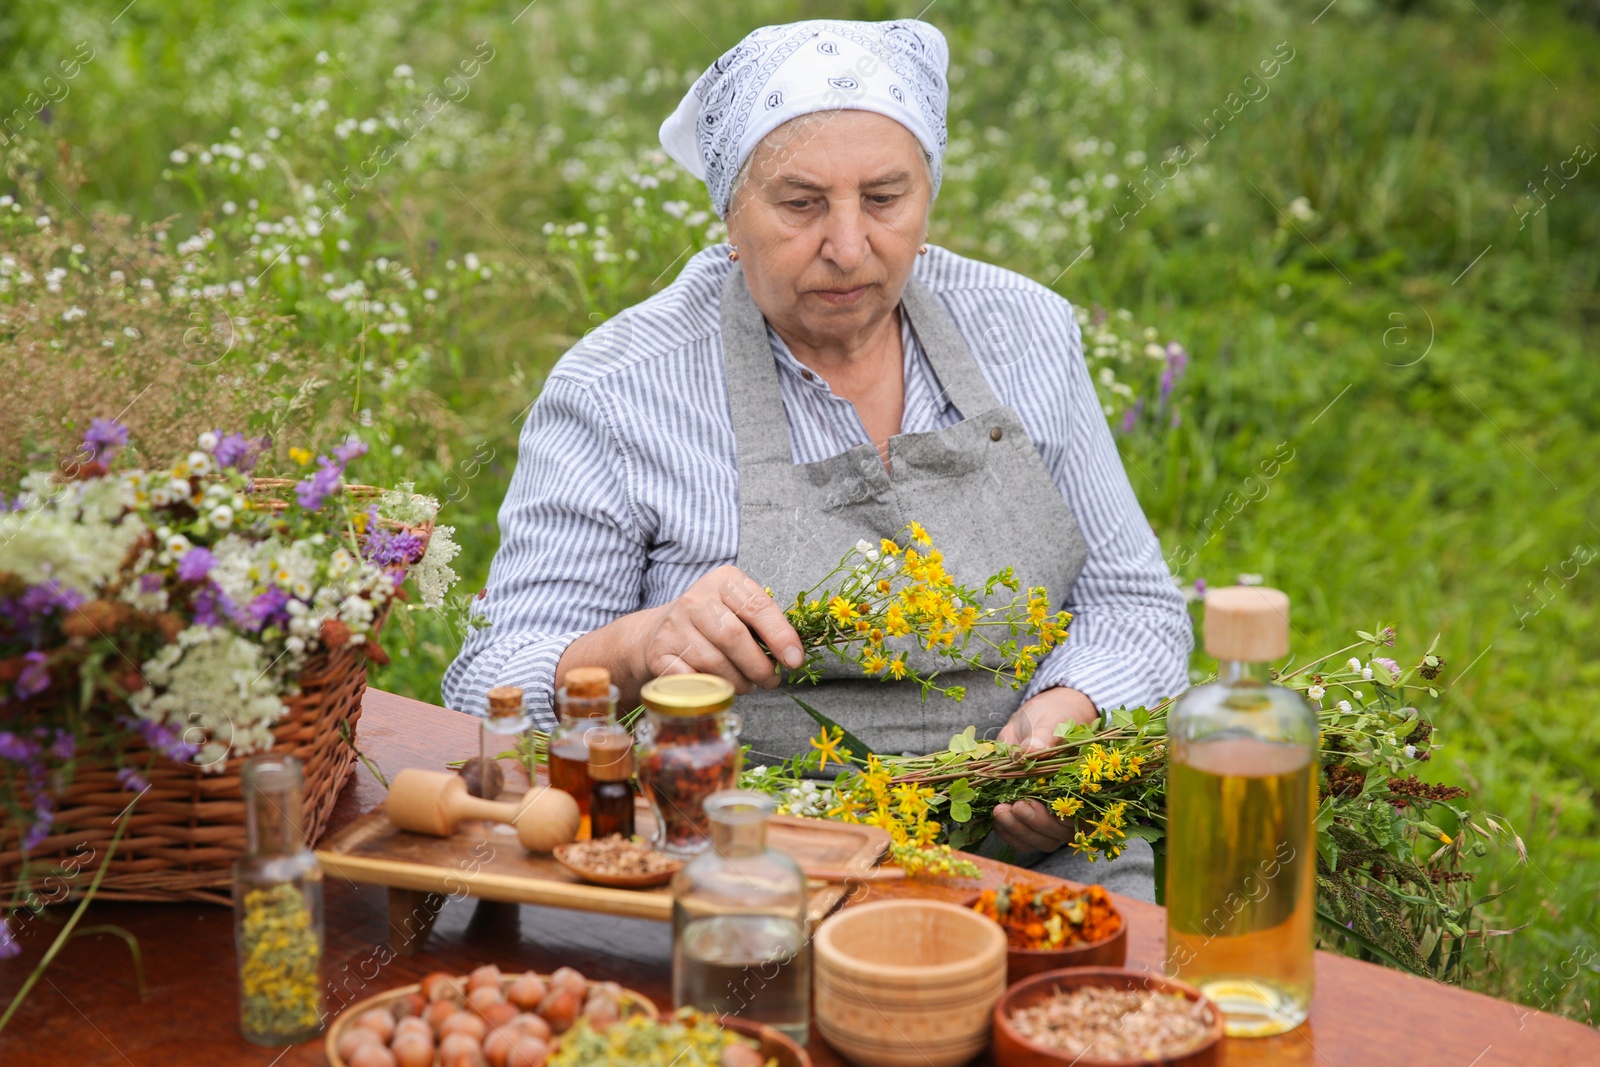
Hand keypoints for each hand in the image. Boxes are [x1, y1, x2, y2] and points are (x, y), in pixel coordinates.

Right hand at [636, 565, 803, 693]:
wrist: (657, 632)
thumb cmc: (712, 624)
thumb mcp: (738, 611)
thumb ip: (764, 626)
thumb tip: (791, 655)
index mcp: (723, 581)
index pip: (757, 606)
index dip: (780, 636)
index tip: (794, 660)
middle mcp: (695, 599)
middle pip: (733, 636)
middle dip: (759, 666)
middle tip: (769, 680)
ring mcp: (674, 626)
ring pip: (714, 663)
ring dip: (738, 682)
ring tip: (746, 684)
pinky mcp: (659, 653)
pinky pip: (693, 679)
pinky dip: (710, 689)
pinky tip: (718, 686)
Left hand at [992, 687, 1097, 853]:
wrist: (1039, 719)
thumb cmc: (1052, 718)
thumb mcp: (1049, 720)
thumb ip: (1042, 736)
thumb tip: (1029, 751)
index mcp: (1086, 786)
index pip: (1078, 816)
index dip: (1055, 818)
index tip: (1028, 804)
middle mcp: (1071, 807)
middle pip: (1056, 834)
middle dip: (1031, 825)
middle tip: (1009, 808)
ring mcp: (1050, 816)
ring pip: (1038, 841)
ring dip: (1016, 831)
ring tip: (998, 810)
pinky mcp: (1029, 816)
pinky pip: (1022, 838)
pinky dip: (1007, 832)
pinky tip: (995, 817)